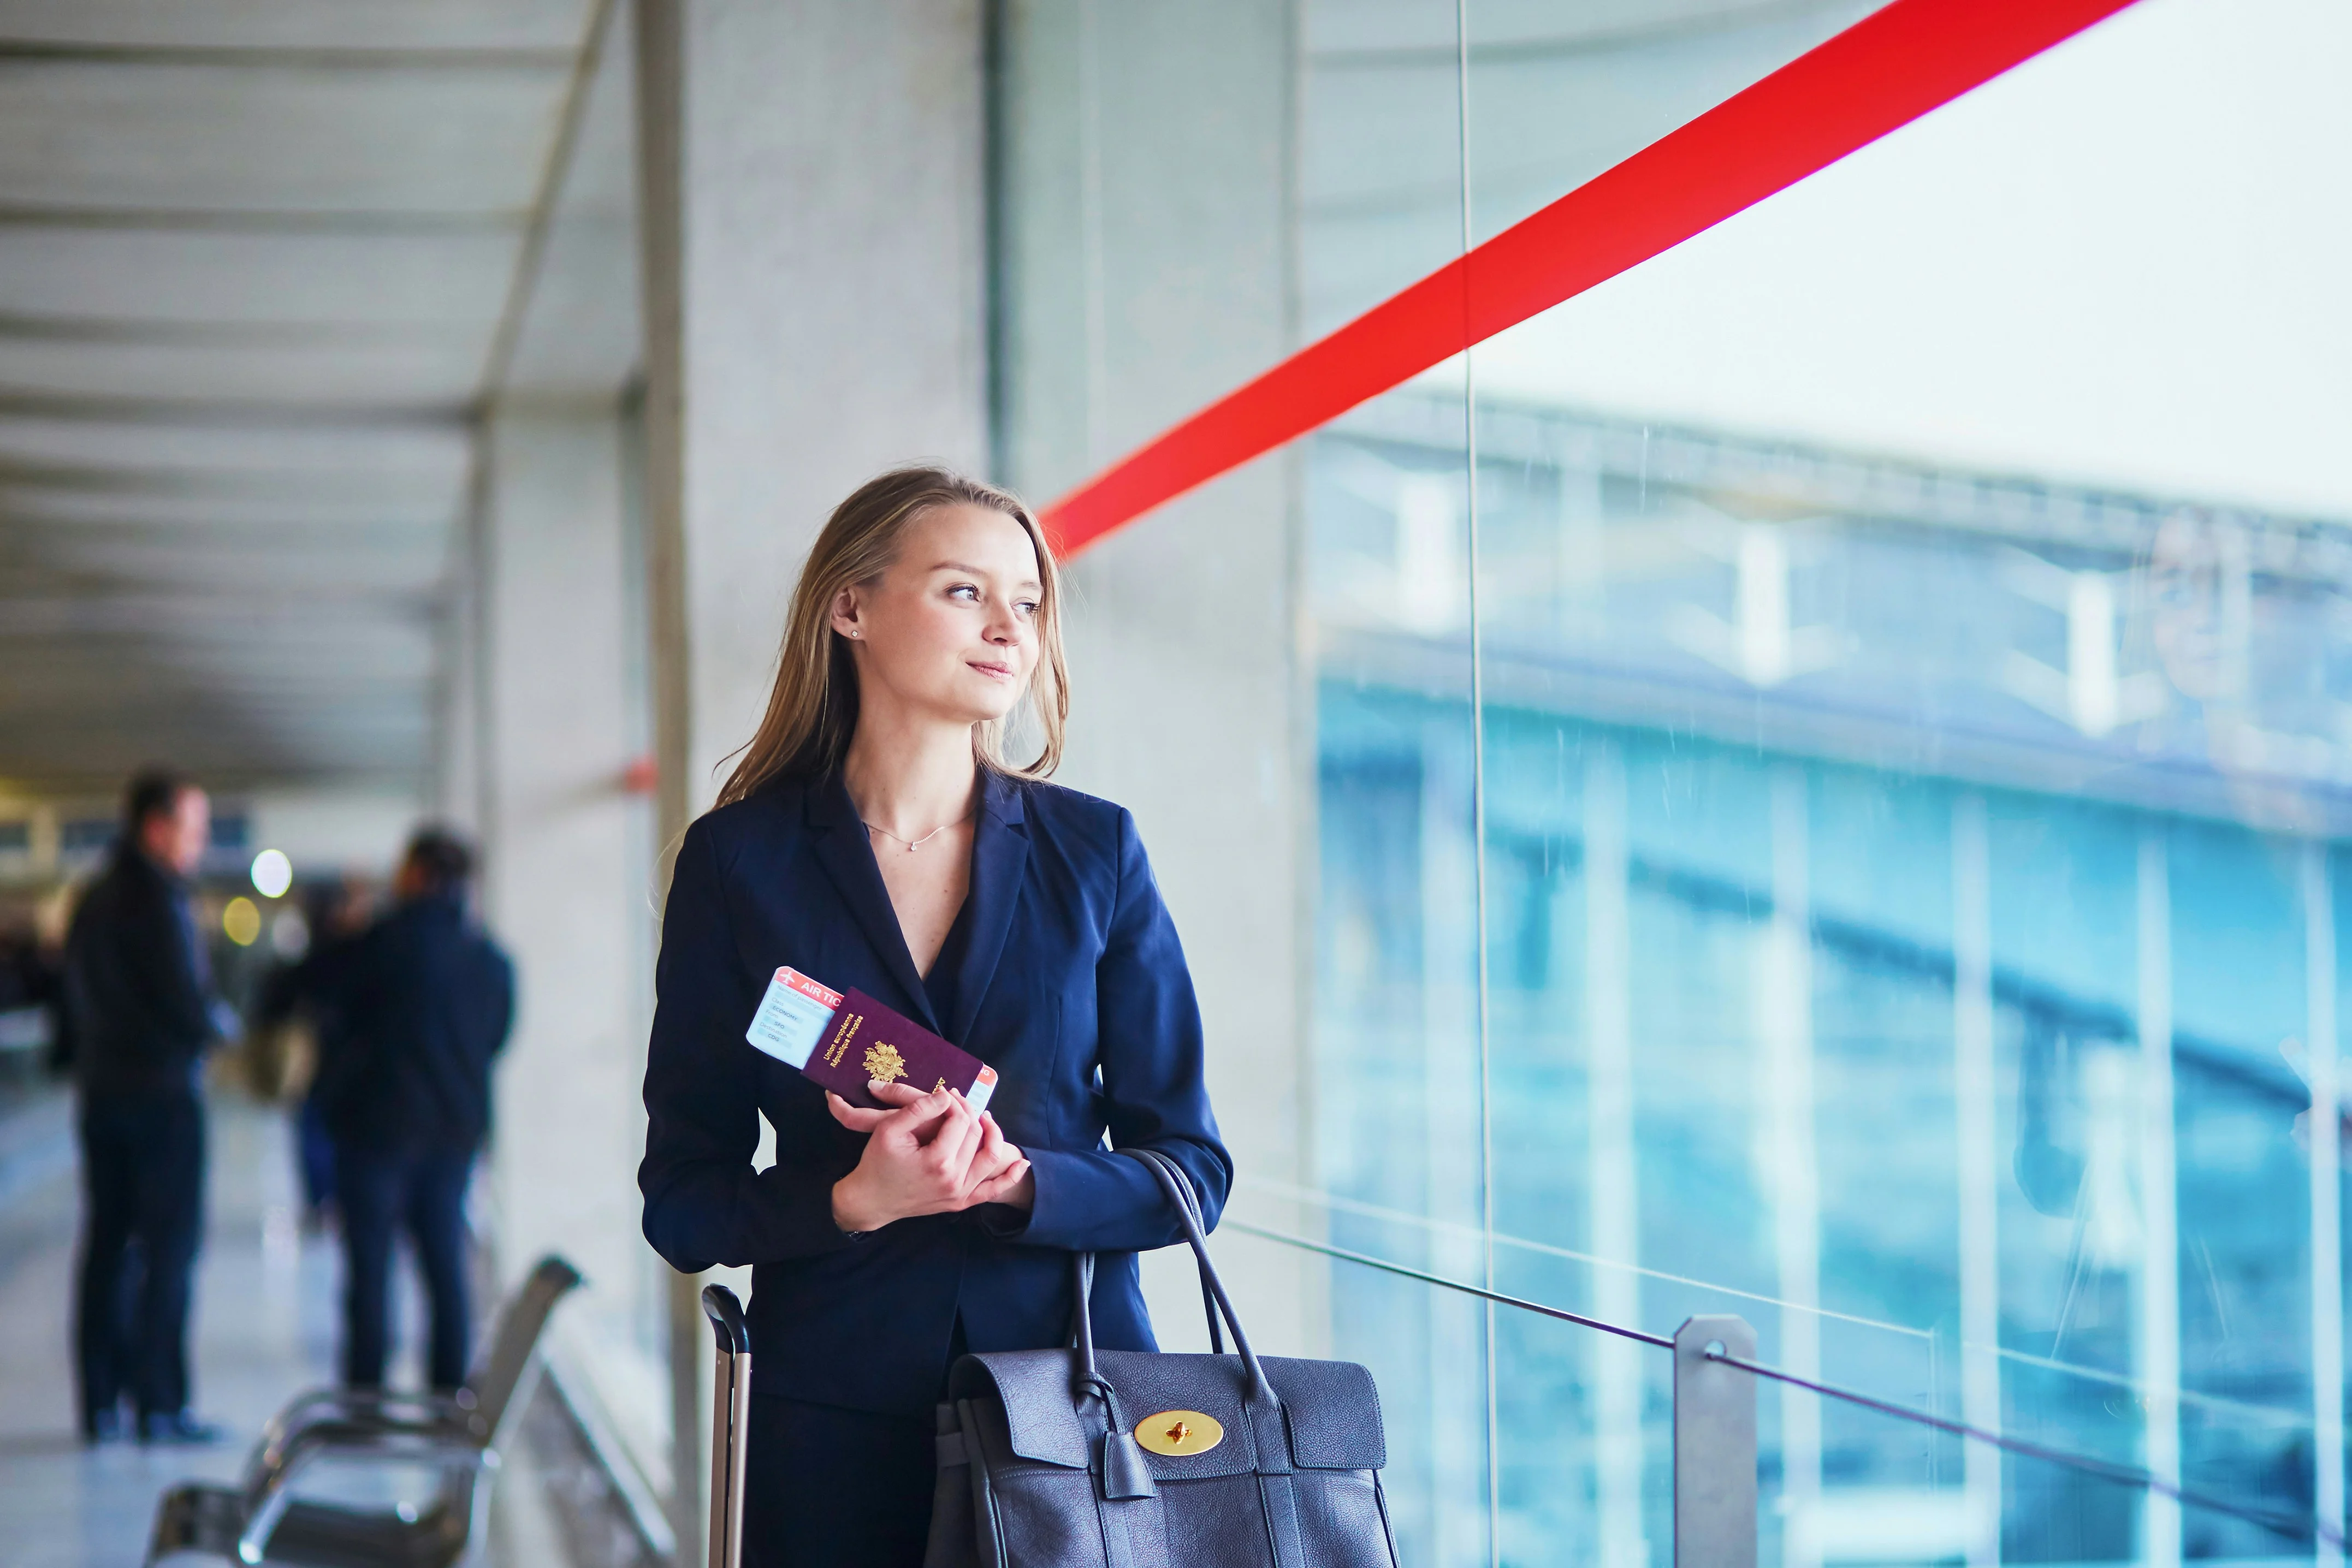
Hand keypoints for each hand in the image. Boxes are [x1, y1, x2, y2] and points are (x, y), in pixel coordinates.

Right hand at [827, 1081, 1031, 1231]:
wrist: (869, 1201)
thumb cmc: (876, 1163)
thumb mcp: (889, 1129)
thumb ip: (919, 1109)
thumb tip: (947, 1095)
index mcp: (937, 1161)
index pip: (959, 1120)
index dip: (954, 1101)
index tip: (945, 1092)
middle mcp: (954, 1180)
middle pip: (975, 1135)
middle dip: (968, 1112)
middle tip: (957, 1099)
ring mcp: (959, 1194)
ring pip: (989, 1158)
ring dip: (993, 1135)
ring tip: (984, 1117)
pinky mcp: (960, 1203)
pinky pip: (992, 1192)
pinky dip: (1009, 1178)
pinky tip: (1023, 1164)